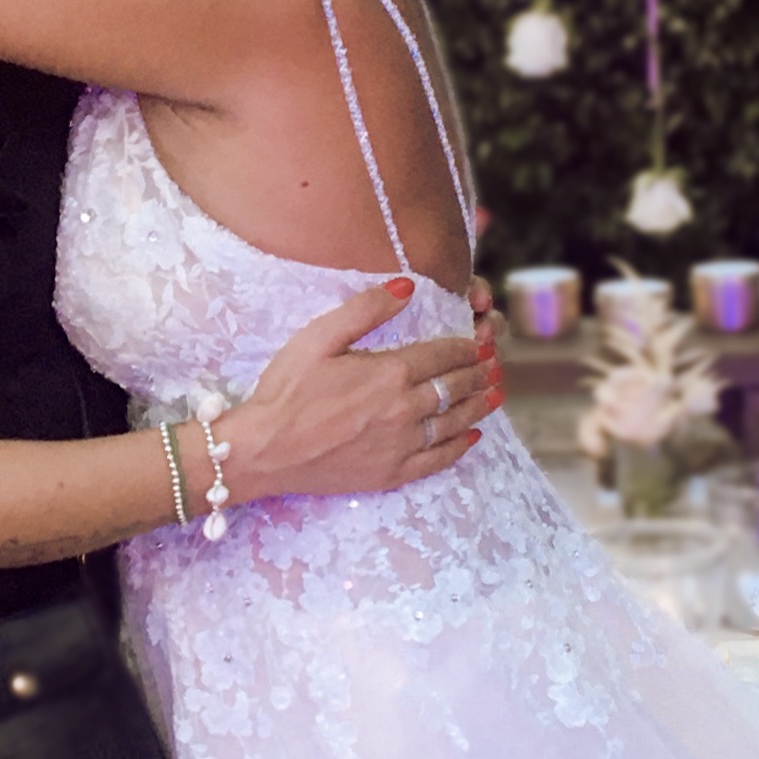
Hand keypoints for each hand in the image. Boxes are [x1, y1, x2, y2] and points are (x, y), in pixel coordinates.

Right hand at [225, 278, 502, 505]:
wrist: (264, 451)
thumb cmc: (284, 390)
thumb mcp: (317, 337)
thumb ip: (366, 309)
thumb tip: (407, 285)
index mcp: (389, 373)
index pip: (443, 356)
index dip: (465, 347)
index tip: (478, 341)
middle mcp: (404, 409)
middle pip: (455, 387)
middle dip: (478, 373)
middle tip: (494, 365)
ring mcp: (401, 445)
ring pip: (454, 422)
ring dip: (478, 405)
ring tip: (495, 394)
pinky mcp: (392, 473)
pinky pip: (438, 459)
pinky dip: (459, 446)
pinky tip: (471, 437)